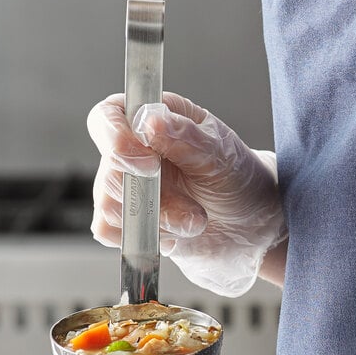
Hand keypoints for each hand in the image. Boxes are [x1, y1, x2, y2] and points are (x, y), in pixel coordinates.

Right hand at [87, 93, 286, 296]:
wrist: (247, 226)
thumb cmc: (236, 179)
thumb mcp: (222, 154)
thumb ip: (187, 138)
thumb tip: (150, 122)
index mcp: (153, 119)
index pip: (107, 116)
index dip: (115, 137)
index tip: (148, 161)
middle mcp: (132, 151)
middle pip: (109, 170)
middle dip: (152, 197)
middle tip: (193, 209)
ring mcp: (124, 188)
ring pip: (111, 206)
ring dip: (158, 221)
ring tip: (195, 221)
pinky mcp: (124, 221)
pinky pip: (108, 231)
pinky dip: (143, 237)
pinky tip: (173, 233)